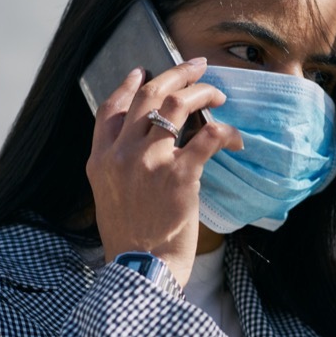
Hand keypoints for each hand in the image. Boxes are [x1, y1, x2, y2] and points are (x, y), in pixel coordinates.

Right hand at [85, 58, 242, 287]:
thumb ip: (118, 167)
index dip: (128, 85)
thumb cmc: (129, 239)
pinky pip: (208, 137)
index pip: (111, 109)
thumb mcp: (108, 197)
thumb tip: (140, 146)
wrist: (140, 269)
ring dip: (201, 92)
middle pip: (147, 96)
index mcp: (100, 160)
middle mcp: (121, 154)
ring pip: (176, 105)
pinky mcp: (179, 175)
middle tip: (195, 67)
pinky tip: (235, 138)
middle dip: (175, 74)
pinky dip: (226, 132)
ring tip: (219, 93)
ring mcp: (149, 162)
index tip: (143, 72)